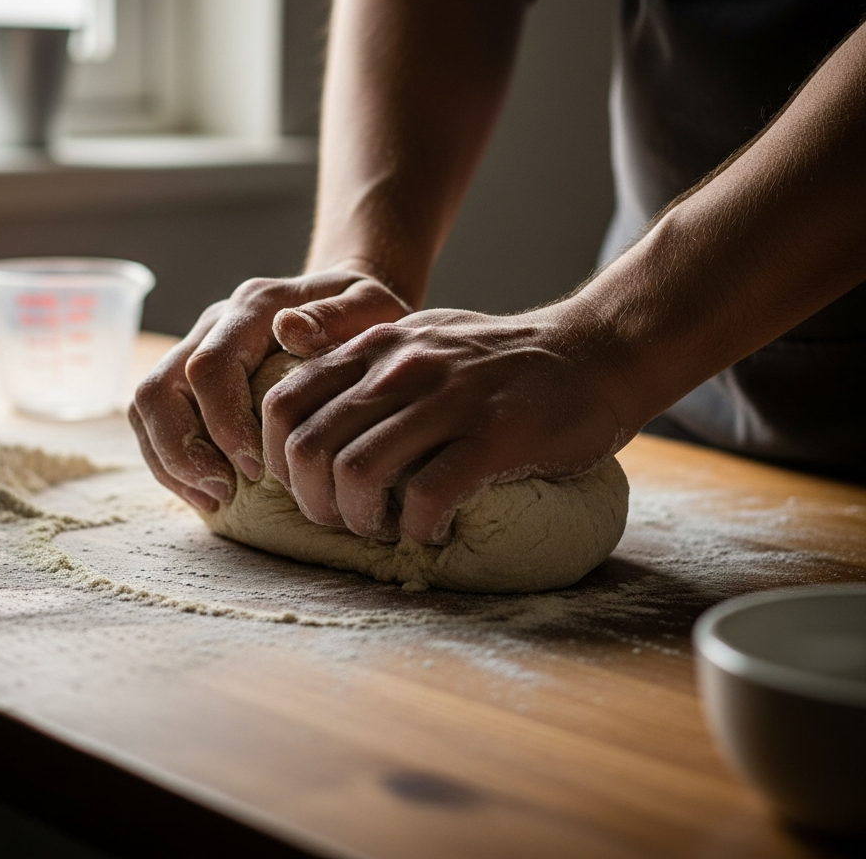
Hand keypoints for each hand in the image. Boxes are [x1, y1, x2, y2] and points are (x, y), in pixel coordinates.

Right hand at [129, 268, 411, 509]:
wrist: (349, 306)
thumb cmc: (369, 317)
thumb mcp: (372, 307)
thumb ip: (338, 317)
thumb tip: (290, 329)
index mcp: (255, 306)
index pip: (210, 367)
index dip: (224, 424)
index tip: (258, 467)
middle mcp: (215, 322)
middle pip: (160, 387)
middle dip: (184, 450)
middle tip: (226, 491)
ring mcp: (196, 346)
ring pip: (146, 405)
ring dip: (170, 460)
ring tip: (215, 498)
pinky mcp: (190, 376)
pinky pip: (152, 420)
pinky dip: (170, 462)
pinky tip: (207, 493)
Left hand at [261, 303, 635, 543]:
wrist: (593, 354)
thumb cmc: (500, 361)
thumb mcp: (423, 336)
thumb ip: (363, 355)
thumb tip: (298, 374)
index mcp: (377, 346)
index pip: (284, 402)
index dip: (276, 460)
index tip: (305, 490)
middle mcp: (402, 366)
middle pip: (310, 447)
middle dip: (313, 504)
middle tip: (344, 523)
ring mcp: (449, 399)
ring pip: (358, 473)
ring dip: (360, 522)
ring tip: (387, 531)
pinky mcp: (495, 436)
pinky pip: (427, 496)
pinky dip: (419, 529)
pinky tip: (435, 530)